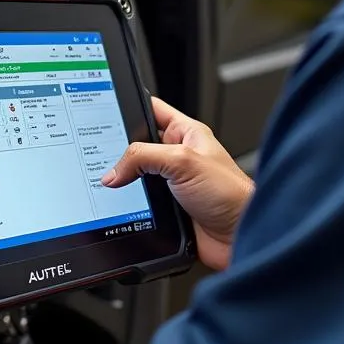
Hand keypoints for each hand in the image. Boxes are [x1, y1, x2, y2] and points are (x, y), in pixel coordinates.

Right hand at [102, 97, 253, 269]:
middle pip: (139, 146)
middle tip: (101, 153)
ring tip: (110, 182)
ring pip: (137, 177)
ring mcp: (172, 184)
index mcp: (187, 133)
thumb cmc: (231, 194)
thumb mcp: (183, 162)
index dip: (132, 106)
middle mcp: (179, 157)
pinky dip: (130, 206)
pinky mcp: (168, 210)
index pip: (153, 110)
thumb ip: (144, 157)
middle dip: (120, 150)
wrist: (241, 237)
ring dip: (125, 183)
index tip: (107, 107)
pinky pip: (140, 203)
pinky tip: (122, 207)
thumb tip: (113, 170)